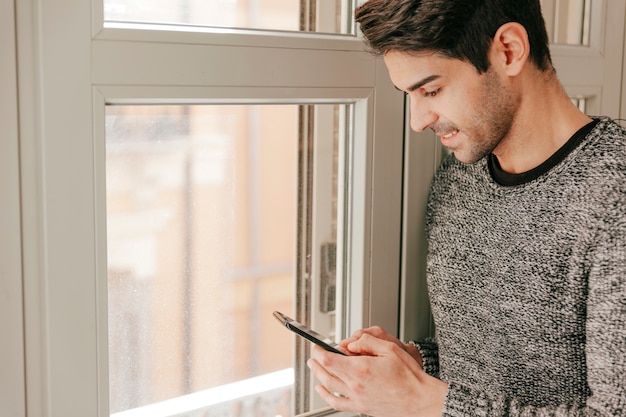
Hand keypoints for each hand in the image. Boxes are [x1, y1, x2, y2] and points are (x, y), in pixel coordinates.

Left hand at [308, 329, 447, 416]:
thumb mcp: (390, 349)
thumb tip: (351, 343)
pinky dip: (326, 396)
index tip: (317, 346)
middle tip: (314, 354)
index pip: (330, 359)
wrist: (419, 399)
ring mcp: (358, 398)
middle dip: (317, 361)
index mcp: (361, 369)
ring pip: (329, 386)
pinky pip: (337, 403)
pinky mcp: (362, 407)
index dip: (319, 351)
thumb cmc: (409, 377)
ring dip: (318, 375)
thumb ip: (367, 342)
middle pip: (327, 372)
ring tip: (314, 367)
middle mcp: (356, 385)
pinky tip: (322, 390)